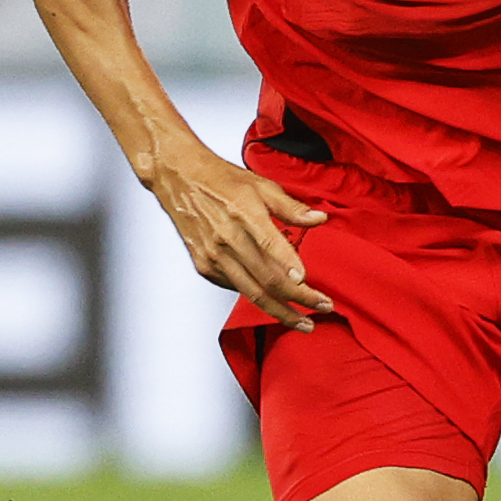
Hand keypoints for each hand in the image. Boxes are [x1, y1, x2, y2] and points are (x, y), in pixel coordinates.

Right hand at [148, 150, 331, 329]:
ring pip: (251, 292)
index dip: (290, 267)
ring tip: (302, 321)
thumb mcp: (261, 185)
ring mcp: (213, 255)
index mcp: (244, 214)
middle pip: (266, 278)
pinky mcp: (203, 265)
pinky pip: (235, 287)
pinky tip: (274, 302)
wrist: (178, 178)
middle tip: (322, 307)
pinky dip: (256, 296)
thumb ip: (291, 207)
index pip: (271, 246)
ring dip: (279, 311)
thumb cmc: (219, 180)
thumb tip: (318, 219)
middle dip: (298, 298)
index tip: (309, 284)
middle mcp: (227, 238)